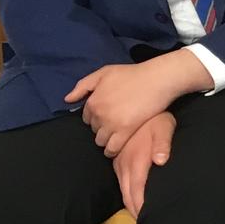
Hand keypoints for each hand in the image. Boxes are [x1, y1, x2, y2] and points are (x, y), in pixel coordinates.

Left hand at [67, 51, 210, 157]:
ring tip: (115, 137)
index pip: (86, 117)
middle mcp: (99, 113)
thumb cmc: (133, 74)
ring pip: (100, 140)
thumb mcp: (104, 73)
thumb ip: (83, 85)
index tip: (105, 117)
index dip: (96, 118)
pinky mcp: (126, 130)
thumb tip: (68, 100)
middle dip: (101, 128)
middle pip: (94, 129)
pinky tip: (115, 149)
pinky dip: (112, 150)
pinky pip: (113, 147)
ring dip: (106, 140)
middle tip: (113, 125)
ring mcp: (112, 123)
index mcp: (93, 100)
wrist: (157, 79)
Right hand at [112, 112, 175, 219]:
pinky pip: (120, 179)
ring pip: (122, 188)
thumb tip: (161, 161)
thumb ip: (163, 145)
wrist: (137, 105)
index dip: (140, 207)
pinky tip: (131, 196)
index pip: (136, 191)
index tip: (146, 220)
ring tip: (138, 215)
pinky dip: (125, 191)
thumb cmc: (155, 118)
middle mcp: (124, 164)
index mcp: (136, 161)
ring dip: (129, 202)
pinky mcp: (118, 158)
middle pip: (127, 193)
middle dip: (134, 210)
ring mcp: (119, 161)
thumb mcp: (164, 127)